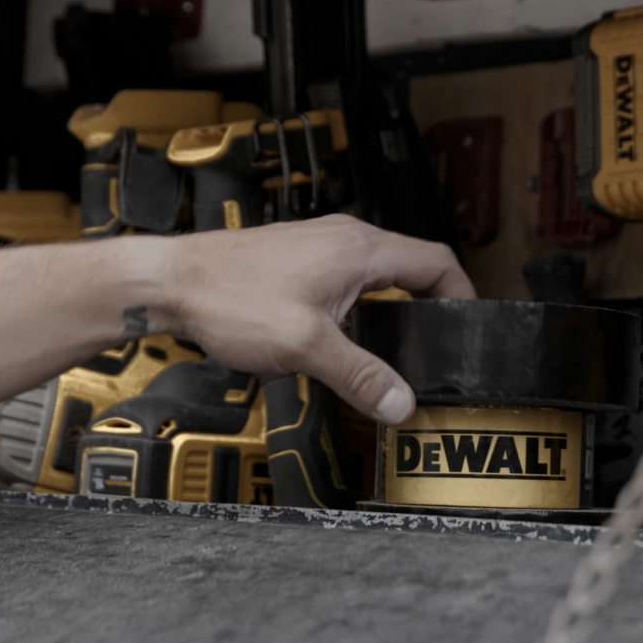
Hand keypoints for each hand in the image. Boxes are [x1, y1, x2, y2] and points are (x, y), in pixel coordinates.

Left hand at [142, 216, 475, 424]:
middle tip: (441, 341)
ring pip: (377, 272)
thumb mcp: (307, 347)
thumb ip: (360, 377)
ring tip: (400, 342)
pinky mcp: (297, 260)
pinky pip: (348, 277)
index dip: (462, 294)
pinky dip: (363, 304)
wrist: (171, 284)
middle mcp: (344, 239)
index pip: (436, 261)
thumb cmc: (230, 298)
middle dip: (431, 302)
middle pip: (410, 265)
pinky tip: (347, 335)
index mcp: (360, 249)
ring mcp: (318, 246)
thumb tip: (402, 403)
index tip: (470, 324)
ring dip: (395, 303)